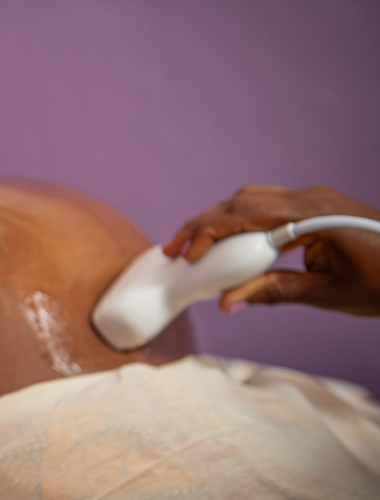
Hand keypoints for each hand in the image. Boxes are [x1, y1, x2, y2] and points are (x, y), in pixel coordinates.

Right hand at [162, 185, 379, 315]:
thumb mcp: (327, 293)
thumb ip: (273, 292)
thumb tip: (228, 303)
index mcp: (313, 213)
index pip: (245, 214)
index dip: (210, 234)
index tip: (187, 257)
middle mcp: (310, 197)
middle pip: (241, 201)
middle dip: (203, 224)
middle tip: (173, 249)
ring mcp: (313, 198)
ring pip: (250, 198)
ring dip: (218, 220)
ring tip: (191, 244)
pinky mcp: (314, 206)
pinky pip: (266, 205)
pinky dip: (240, 221)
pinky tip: (226, 241)